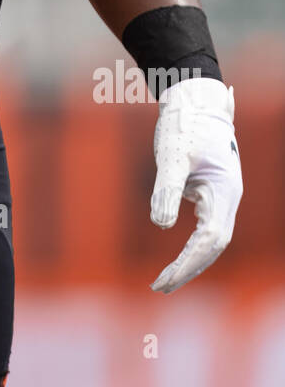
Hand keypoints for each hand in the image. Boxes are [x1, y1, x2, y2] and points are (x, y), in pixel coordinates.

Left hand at [150, 76, 241, 292]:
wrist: (195, 99)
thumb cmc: (184, 124)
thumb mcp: (172, 155)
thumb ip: (167, 189)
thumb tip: (161, 226)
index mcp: (224, 192)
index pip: (210, 240)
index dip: (188, 262)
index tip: (164, 279)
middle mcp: (228, 198)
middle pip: (214, 246)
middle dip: (188, 269)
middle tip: (159, 287)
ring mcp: (222, 197)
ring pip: (212, 240)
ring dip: (190, 262)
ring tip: (163, 282)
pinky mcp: (211, 193)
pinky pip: (206, 229)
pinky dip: (191, 247)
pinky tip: (175, 260)